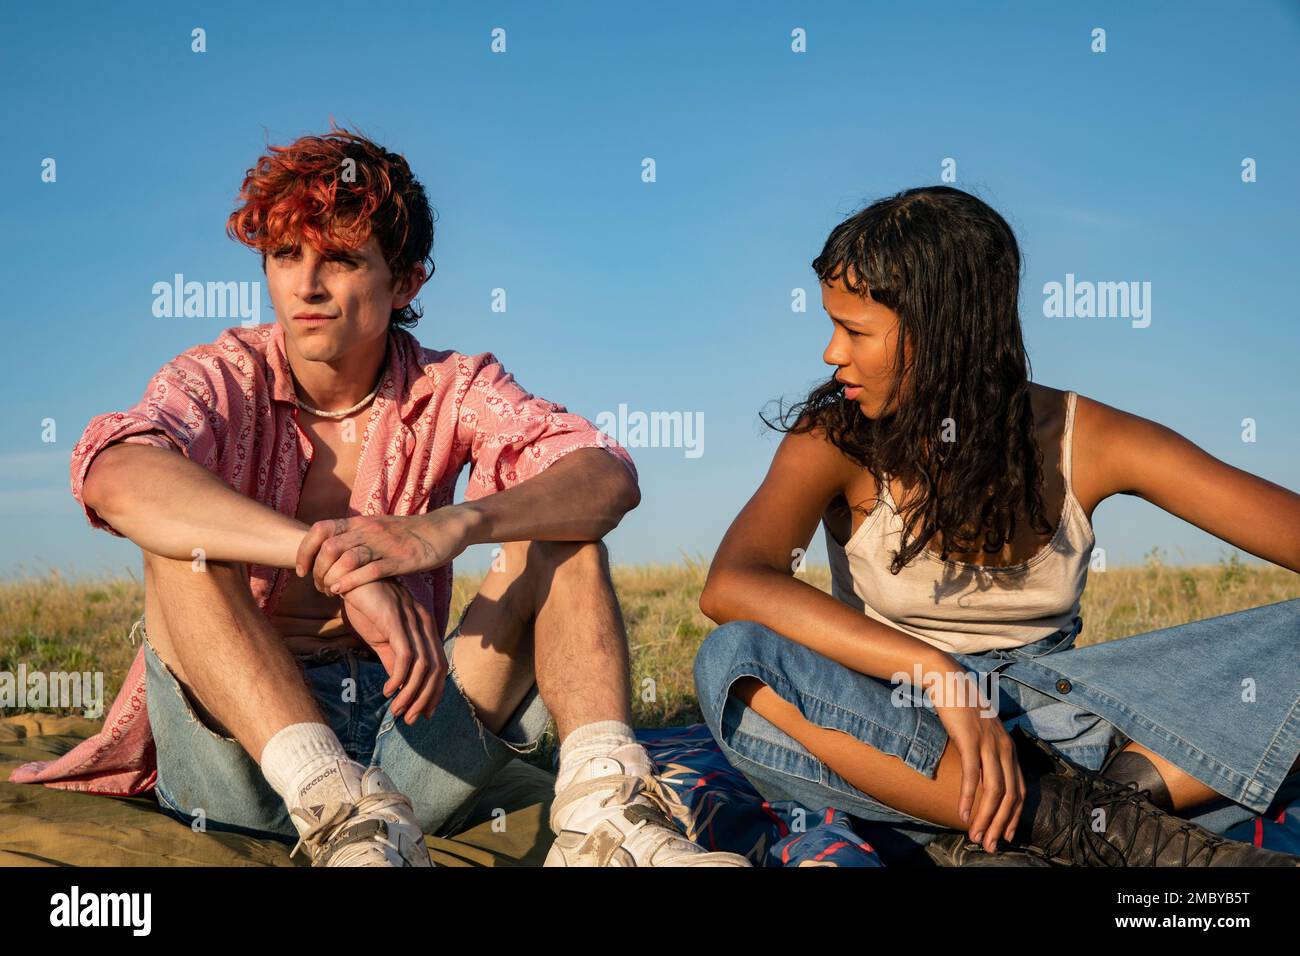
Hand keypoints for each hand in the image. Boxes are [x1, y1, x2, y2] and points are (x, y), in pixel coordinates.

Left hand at [295, 508, 472, 596]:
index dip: (304, 550)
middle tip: (318, 587)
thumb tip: (333, 552)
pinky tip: (341, 591)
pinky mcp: (401, 559)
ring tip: (329, 592)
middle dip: (317, 571)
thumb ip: (357, 538)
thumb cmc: (411, 533)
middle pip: (328, 547)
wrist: (445, 528)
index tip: (301, 570)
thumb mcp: (379, 529)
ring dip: (331, 578)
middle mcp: (369, 530)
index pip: (320, 530)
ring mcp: (385, 544)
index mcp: (361, 523)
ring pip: (345, 558)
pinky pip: (371, 570)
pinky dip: (351, 582)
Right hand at [338, 578, 446, 724]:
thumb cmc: (366, 605)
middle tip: (412, 719)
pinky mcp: (395, 619)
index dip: (434, 692)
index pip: (439, 665)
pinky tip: (389, 691)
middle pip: (436, 669)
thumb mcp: (382, 637)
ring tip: (398, 710)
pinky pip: (405, 655)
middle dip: (426, 698)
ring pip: (423, 666)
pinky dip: (400, 677)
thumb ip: (393, 658)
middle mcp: (423, 622)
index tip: (424, 713)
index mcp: (424, 626)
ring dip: (412, 694)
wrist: (347, 576)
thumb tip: (401, 686)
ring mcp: (411, 620)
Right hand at [923, 666, 1024, 854]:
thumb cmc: (962, 707)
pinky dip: (967, 798)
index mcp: (1009, 748)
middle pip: (1009, 796)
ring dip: (985, 818)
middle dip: (1000, 825)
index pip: (1019, 790)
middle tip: (989, 846)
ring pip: (994, 790)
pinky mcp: (970, 739)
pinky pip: (972, 775)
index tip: (1004, 836)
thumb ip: (986, 752)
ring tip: (975, 837)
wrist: (948, 679)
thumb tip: (981, 776)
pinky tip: (961, 814)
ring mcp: (989, 744)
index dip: (1013, 817)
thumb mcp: (981, 732)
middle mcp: (1004, 748)